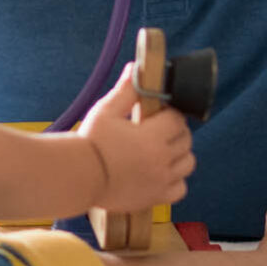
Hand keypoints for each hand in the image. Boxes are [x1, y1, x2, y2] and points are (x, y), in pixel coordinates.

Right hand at [79, 62, 194, 210]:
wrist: (79, 176)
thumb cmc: (91, 142)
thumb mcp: (106, 111)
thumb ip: (126, 91)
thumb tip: (135, 68)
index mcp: (153, 136)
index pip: (178, 120)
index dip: (170, 114)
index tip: (158, 114)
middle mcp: (162, 159)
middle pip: (186, 141)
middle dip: (176, 132)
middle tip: (159, 130)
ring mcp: (161, 180)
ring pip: (187, 164)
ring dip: (180, 154)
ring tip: (162, 150)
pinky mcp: (155, 197)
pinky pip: (180, 189)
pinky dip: (176, 180)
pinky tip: (161, 172)